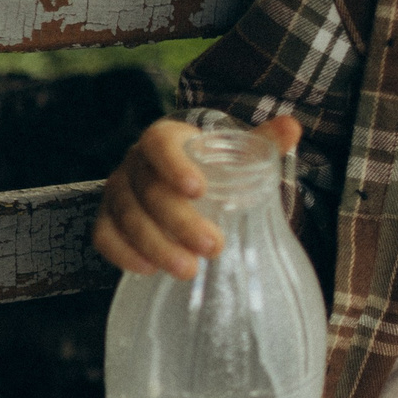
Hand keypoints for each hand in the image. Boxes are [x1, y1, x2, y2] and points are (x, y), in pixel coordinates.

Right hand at [94, 113, 302, 278]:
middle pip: (148, 190)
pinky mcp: (107, 219)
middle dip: (179, 221)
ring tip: (189, 270)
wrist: (180, 183)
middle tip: (214, 247)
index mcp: (165, 139)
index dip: (174, 165)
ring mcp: (117, 192)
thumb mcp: (236, 153)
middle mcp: (135, 163)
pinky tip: (148, 271)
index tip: (199, 190)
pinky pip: (104, 236)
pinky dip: (122, 254)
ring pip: (126, 217)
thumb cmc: (211, 167)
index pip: (159, 144)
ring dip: (155, 245)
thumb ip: (263, 142)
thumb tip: (293, 126)